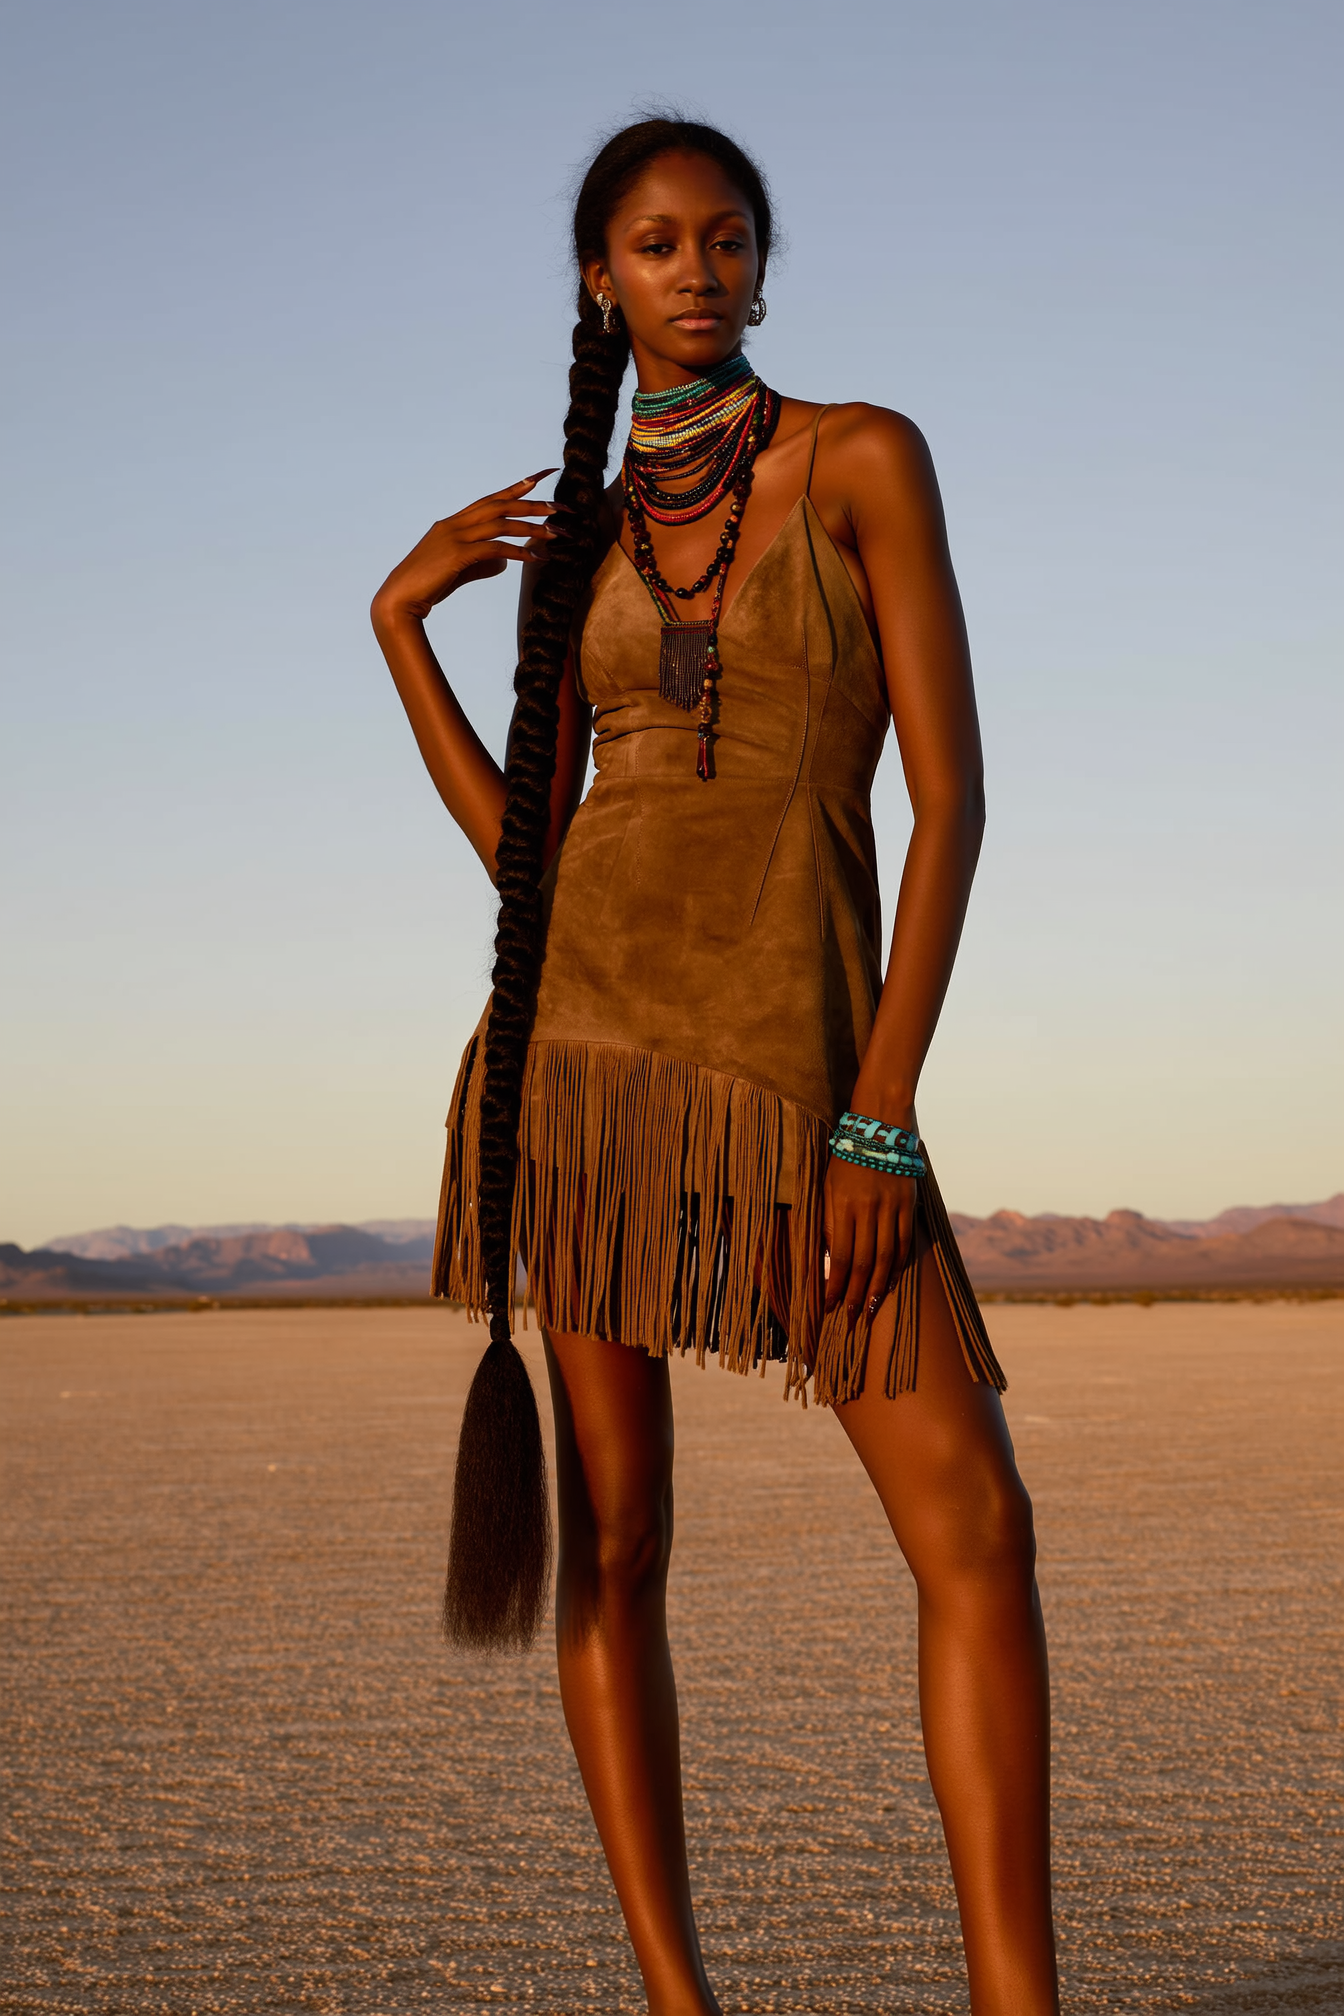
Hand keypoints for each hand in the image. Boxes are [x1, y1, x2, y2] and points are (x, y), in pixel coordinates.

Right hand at [371, 472, 557, 626]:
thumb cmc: (428, 586)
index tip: (541, 475)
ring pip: (501, 524)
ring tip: (557, 533)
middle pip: (501, 505)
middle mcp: (454, 524)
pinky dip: (519, 552)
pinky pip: (495, 549)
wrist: (400, 599)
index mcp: (453, 523)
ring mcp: (454, 537)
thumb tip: (505, 560)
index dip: (517, 486)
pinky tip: (537, 559)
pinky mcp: (457, 555)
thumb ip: (482, 561)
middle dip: (533, 503)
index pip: (491, 498)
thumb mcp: (459, 569)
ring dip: (532, 528)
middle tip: (561, 506)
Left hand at [823, 1142, 918, 1328]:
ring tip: (871, 1310)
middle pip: (863, 1262)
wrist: (879, 1126)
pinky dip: (898, 1266)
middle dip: (856, 1295)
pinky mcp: (908, 1204)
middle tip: (852, 1320)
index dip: (835, 1285)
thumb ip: (828, 1222)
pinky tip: (890, 1283)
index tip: (829, 1306)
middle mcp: (868, 1209)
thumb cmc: (845, 1157)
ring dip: (878, 1288)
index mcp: (843, 1206)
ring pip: (886, 1257)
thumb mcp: (827, 1186)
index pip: (838, 1257)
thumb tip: (827, 1260)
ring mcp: (891, 1207)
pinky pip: (905, 1242)